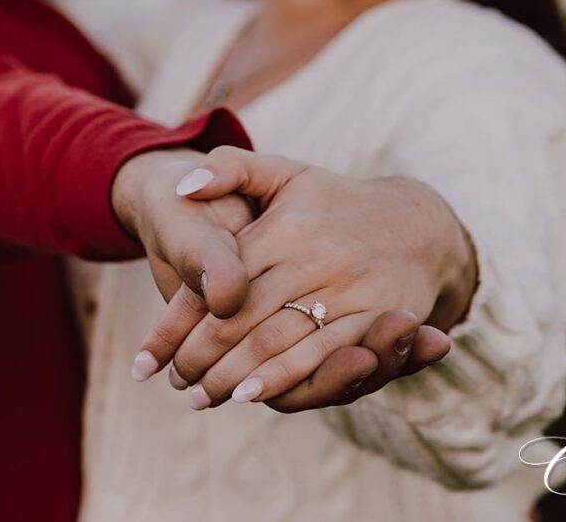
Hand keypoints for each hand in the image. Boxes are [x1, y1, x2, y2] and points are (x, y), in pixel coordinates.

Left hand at [135, 147, 476, 410]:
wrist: (419, 226)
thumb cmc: (336, 204)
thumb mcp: (287, 173)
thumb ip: (232, 169)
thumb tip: (184, 187)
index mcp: (284, 228)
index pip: (215, 282)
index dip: (177, 324)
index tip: (147, 358)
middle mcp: (314, 258)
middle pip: (240, 318)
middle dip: (199, 357)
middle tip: (174, 383)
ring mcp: (348, 290)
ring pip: (276, 341)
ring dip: (231, 376)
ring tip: (199, 397)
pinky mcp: (376, 317)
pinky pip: (323, 354)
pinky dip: (283, 379)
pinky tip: (249, 395)